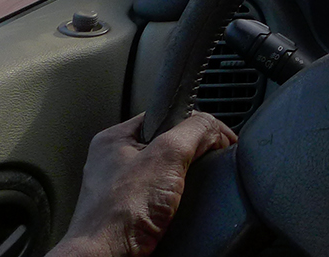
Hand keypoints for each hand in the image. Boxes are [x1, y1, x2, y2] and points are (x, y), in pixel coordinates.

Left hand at [48, 112, 236, 256]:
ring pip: (168, 174)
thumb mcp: (167, 156)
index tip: (214, 138)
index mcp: (114, 139)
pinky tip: (175, 210)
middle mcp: (114, 162)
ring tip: (181, 194)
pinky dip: (175, 204)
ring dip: (183, 183)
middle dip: (189, 156)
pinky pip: (163, 199)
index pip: (165, 115)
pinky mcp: (131, 214)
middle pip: (169, 145)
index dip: (193, 124)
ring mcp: (121, 190)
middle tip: (196, 169)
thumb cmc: (119, 214)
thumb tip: (214, 126)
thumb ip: (195, 130)